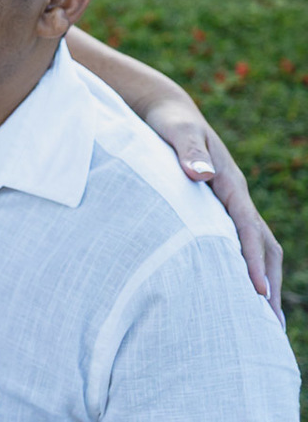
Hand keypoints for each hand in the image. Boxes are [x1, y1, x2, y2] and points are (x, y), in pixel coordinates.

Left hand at [143, 100, 284, 326]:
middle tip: (270, 326)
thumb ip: (187, 151)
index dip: (251, 260)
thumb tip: (201, 175)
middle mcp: (235, 197)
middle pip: (262, 245)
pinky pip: (237, 242)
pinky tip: (231, 289)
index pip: (247, 228)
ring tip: (260, 320)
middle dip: (268, 283)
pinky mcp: (216, 209)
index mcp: (229, 183)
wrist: (167, 112)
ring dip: (260, 280)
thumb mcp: (176, 132)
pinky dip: (242, 267)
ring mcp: (228, 204)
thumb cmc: (168, 123)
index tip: (256, 292)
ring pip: (254, 246)